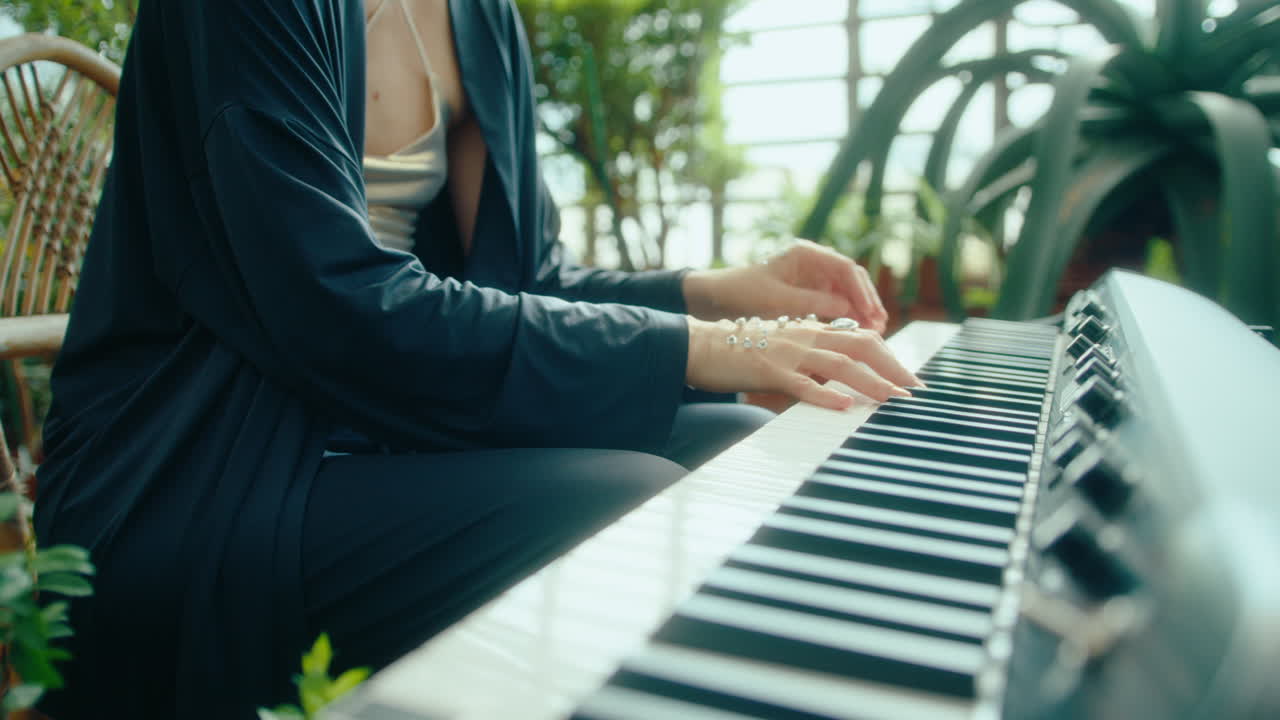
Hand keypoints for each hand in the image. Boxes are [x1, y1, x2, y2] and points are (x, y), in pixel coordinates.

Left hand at [682, 239, 888, 332]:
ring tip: (874, 333)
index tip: (871, 312)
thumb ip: (811, 304)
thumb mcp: (776, 300)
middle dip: (867, 302)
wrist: (715, 299)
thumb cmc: (741, 293)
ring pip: (846, 293)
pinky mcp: (808, 295)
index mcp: (805, 254)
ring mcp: (811, 278)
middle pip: (851, 280)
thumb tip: (847, 309)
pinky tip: (856, 333)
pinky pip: (834, 304)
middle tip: (879, 326)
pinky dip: (846, 318)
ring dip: (860, 312)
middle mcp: (813, 263)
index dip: (862, 291)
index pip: (845, 269)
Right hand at [684, 316, 922, 410]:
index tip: (911, 381)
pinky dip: (824, 393)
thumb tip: (840, 385)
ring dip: (871, 381)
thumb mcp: (783, 354)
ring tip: (893, 399)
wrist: (699, 345)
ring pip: (839, 363)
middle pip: (861, 346)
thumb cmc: (741, 353)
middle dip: (893, 368)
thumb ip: (811, 364)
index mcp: (811, 332)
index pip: (862, 338)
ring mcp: (787, 352)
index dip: (891, 357)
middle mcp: (805, 337)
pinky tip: (843, 405)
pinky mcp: (767, 369)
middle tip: (915, 392)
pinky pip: (800, 383)